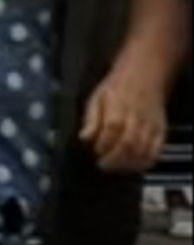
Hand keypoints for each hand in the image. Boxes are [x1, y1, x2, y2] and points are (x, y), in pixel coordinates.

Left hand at [82, 57, 170, 176]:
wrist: (144, 76)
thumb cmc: (118, 87)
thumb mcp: (97, 96)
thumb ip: (91, 119)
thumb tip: (84, 137)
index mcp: (118, 106)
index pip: (111, 129)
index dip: (102, 145)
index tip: (95, 151)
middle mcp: (137, 117)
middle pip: (128, 143)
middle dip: (114, 159)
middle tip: (103, 165)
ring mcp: (151, 125)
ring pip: (142, 151)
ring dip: (128, 164)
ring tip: (116, 168)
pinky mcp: (161, 131)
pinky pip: (156, 152)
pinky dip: (145, 163)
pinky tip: (134, 167)